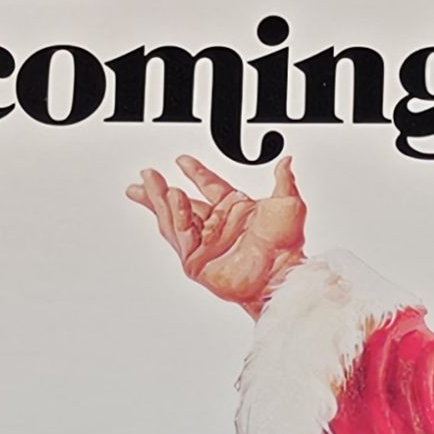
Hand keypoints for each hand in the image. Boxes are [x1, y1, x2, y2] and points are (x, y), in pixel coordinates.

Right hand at [127, 155, 306, 318]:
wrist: (280, 272)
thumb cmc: (287, 245)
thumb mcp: (289, 203)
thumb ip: (284, 180)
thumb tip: (287, 161)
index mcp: (234, 210)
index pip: (208, 185)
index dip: (195, 172)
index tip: (181, 160)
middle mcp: (217, 226)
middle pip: (181, 203)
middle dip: (160, 189)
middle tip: (145, 175)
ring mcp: (205, 244)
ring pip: (175, 218)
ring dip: (160, 199)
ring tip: (149, 181)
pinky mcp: (197, 262)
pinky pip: (182, 235)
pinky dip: (176, 215)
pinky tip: (173, 197)